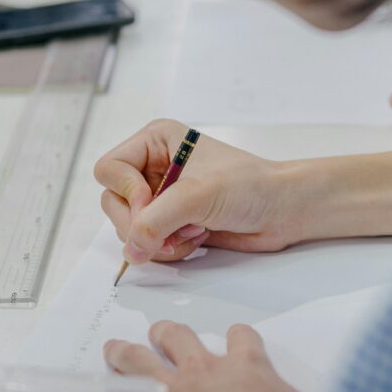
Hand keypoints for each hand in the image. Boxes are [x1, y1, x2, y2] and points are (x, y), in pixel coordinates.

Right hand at [94, 120, 299, 263]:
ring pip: (130, 229)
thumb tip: (131, 249)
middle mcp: (153, 167)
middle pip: (115, 203)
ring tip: (194, 230)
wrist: (282, 210)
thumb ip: (156, 221)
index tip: (152, 205)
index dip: (127, 192)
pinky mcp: (172, 223)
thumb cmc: (250, 185)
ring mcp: (161, 197)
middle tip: (174, 229)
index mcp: (155, 141)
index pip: (110, 169)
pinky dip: (170, 249)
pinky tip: (198, 238)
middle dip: (144, 223)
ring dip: (160, 239)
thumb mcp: (197, 195)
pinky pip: (148, 244)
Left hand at [105, 321, 312, 391]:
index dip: (237, 338)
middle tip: (161, 333)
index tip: (235, 339)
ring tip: (115, 350)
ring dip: (127, 352)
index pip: (241, 337)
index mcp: (248, 367)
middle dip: (168, 333)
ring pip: (140, 358)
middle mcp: (206, 371)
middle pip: (179, 336)